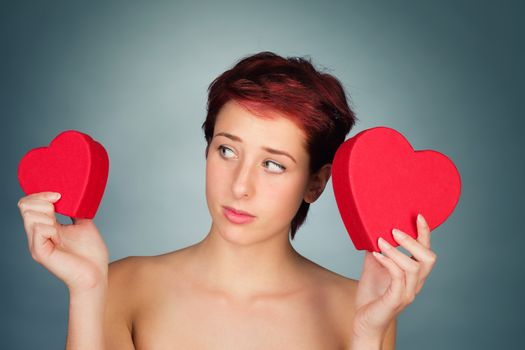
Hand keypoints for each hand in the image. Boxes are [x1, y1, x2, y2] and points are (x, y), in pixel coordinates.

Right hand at [17, 192, 108, 292]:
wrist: (95, 275)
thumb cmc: (91, 254)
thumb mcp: (83, 225)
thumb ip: (74, 212)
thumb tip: (74, 197)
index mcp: (46, 228)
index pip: (28, 204)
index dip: (41, 195)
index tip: (59, 195)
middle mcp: (37, 235)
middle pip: (25, 206)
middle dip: (44, 201)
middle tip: (60, 209)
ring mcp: (37, 244)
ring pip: (30, 215)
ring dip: (49, 215)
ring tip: (61, 229)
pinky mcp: (40, 252)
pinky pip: (39, 229)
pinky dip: (51, 227)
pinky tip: (59, 236)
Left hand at [352, 214, 436, 340]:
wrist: (364, 321)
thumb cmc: (371, 295)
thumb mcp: (373, 266)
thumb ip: (376, 249)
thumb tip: (371, 228)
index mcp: (414, 274)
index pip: (426, 251)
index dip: (425, 233)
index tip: (419, 216)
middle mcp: (415, 283)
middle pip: (429, 259)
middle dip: (414, 241)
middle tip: (394, 230)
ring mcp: (407, 292)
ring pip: (413, 268)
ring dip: (397, 251)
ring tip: (380, 240)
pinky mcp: (396, 300)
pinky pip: (397, 278)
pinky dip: (388, 262)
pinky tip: (376, 254)